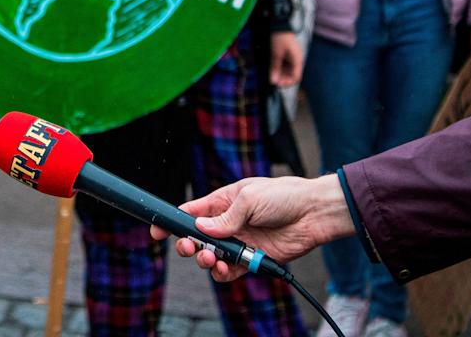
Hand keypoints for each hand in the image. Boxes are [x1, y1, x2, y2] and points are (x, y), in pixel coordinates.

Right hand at [149, 176, 354, 282]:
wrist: (313, 213)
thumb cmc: (283, 196)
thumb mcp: (249, 199)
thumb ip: (224, 218)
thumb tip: (201, 230)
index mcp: (222, 202)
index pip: (190, 213)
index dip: (172, 221)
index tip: (157, 230)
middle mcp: (227, 224)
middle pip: (196, 238)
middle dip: (186, 244)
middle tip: (187, 247)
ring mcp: (239, 242)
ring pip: (211, 257)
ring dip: (205, 260)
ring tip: (211, 258)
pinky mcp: (252, 259)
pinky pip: (231, 271)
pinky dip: (224, 273)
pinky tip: (225, 268)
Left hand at [269, 31, 302, 86]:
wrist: (279, 25)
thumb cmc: (280, 38)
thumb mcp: (276, 54)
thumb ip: (275, 68)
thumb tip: (273, 80)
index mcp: (297, 60)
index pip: (296, 77)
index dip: (287, 83)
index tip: (277, 84)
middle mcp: (296, 60)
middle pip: (291, 75)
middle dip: (282, 79)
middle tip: (272, 80)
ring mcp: (291, 57)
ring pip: (287, 70)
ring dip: (280, 74)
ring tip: (271, 75)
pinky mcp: (287, 54)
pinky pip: (284, 65)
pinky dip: (278, 68)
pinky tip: (272, 69)